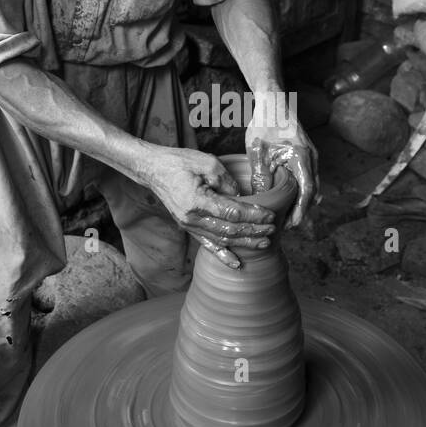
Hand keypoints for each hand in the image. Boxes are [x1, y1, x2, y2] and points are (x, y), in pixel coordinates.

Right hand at [142, 146, 274, 269]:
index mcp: (197, 201)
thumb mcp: (208, 163)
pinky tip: (236, 264)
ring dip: (244, 243)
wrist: (153, 169)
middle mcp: (192, 219)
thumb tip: (243, 198)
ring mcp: (189, 226)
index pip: (232, 213)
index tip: (270, 215)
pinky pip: (208, 245)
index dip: (253, 216)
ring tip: (264, 242)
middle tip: (273, 229)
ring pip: (222, 240)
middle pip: (229, 230)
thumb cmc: (179, 162)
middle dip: (253, 231)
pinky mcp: (189, 227)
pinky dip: (223, 255)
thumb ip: (227, 182)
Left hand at [246, 104, 318, 226]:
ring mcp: (311, 156)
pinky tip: (290, 199)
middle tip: (288, 226)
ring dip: (302, 201)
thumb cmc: (265, 122)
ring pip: (311, 185)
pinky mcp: (306, 155)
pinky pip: (307, 177)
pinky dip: (301, 190)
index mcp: (302, 156)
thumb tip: (262, 199)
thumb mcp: (258, 151)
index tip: (294, 223)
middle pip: (312, 191)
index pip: (306, 189)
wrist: (273, 101)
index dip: (301, 209)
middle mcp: (312, 157)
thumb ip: (261, 176)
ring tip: (288, 217)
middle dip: (301, 210)